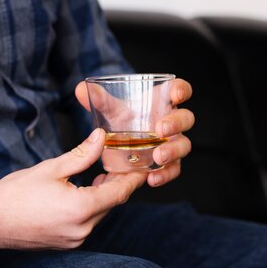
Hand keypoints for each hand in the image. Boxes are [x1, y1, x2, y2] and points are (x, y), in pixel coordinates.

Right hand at [0, 129, 146, 252]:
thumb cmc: (14, 194)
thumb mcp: (51, 168)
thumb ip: (82, 154)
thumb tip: (101, 138)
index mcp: (81, 209)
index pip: (120, 193)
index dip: (134, 179)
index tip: (145, 167)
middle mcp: (82, 229)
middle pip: (111, 204)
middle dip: (119, 184)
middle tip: (125, 164)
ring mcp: (74, 240)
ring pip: (100, 214)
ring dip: (105, 196)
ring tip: (105, 174)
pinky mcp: (66, 244)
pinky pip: (87, 223)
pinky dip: (92, 207)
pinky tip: (87, 191)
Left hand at [75, 78, 194, 186]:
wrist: (121, 143)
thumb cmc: (123, 120)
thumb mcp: (111, 110)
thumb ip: (99, 100)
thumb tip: (80, 89)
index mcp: (163, 102)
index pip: (180, 90)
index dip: (182, 90)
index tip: (175, 94)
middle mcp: (173, 122)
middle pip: (186, 119)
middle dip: (176, 124)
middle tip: (160, 130)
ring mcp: (173, 143)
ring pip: (184, 146)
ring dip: (173, 151)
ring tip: (158, 156)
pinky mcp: (169, 163)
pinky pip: (173, 169)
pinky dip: (165, 174)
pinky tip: (152, 178)